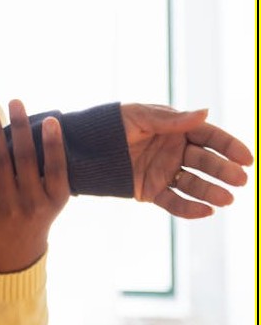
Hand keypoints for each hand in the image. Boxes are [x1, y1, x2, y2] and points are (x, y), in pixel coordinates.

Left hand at [0, 99, 70, 272]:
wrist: (15, 253)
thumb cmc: (37, 214)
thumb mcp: (53, 199)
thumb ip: (50, 171)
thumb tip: (46, 127)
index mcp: (56, 199)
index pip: (56, 167)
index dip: (53, 143)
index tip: (50, 119)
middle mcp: (33, 203)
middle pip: (25, 159)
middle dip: (20, 127)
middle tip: (15, 102)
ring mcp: (8, 206)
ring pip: (1, 163)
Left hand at [121, 104, 253, 218]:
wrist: (80, 149)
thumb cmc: (110, 124)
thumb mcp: (138, 117)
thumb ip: (171, 119)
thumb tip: (206, 111)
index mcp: (174, 129)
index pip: (208, 137)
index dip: (229, 146)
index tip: (247, 158)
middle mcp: (174, 151)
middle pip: (205, 161)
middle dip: (223, 171)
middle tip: (239, 180)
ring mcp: (164, 172)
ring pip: (193, 184)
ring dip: (211, 191)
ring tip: (226, 199)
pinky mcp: (151, 191)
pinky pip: (174, 202)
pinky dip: (190, 209)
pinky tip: (206, 212)